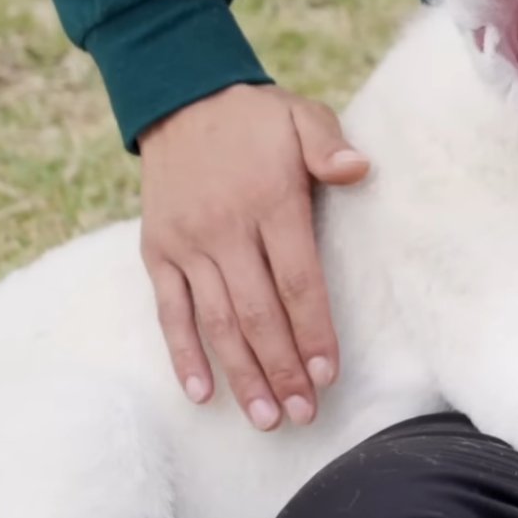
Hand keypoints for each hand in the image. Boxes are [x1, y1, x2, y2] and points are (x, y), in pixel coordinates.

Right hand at [138, 84, 368, 428]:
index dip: (313, 331)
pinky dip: (183, 354)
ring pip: (216, 322)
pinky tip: (202, 393)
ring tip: (267, 417)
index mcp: (269, 202)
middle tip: (305, 414)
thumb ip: (330, 145)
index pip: (298, 280)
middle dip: (283, 369)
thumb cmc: (257, 118)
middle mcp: (225, 229)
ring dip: (242, 374)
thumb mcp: (301, 116)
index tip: (328, 374)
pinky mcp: (157, 252)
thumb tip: (359, 169)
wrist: (180, 99)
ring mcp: (187, 244)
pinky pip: (170, 311)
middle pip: (257, 313)